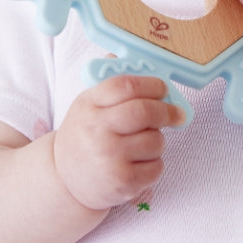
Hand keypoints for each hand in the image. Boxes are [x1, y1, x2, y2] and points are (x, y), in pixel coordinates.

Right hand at [52, 74, 183, 211]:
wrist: (66, 181)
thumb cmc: (85, 136)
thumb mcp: (88, 104)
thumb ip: (111, 81)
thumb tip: (135, 59)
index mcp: (89, 105)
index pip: (125, 85)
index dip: (152, 84)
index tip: (164, 88)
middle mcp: (97, 130)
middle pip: (145, 111)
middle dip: (167, 111)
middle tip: (177, 113)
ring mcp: (109, 158)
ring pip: (155, 140)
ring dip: (157, 140)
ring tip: (143, 144)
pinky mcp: (122, 182)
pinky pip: (156, 166)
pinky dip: (155, 164)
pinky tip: (139, 163)